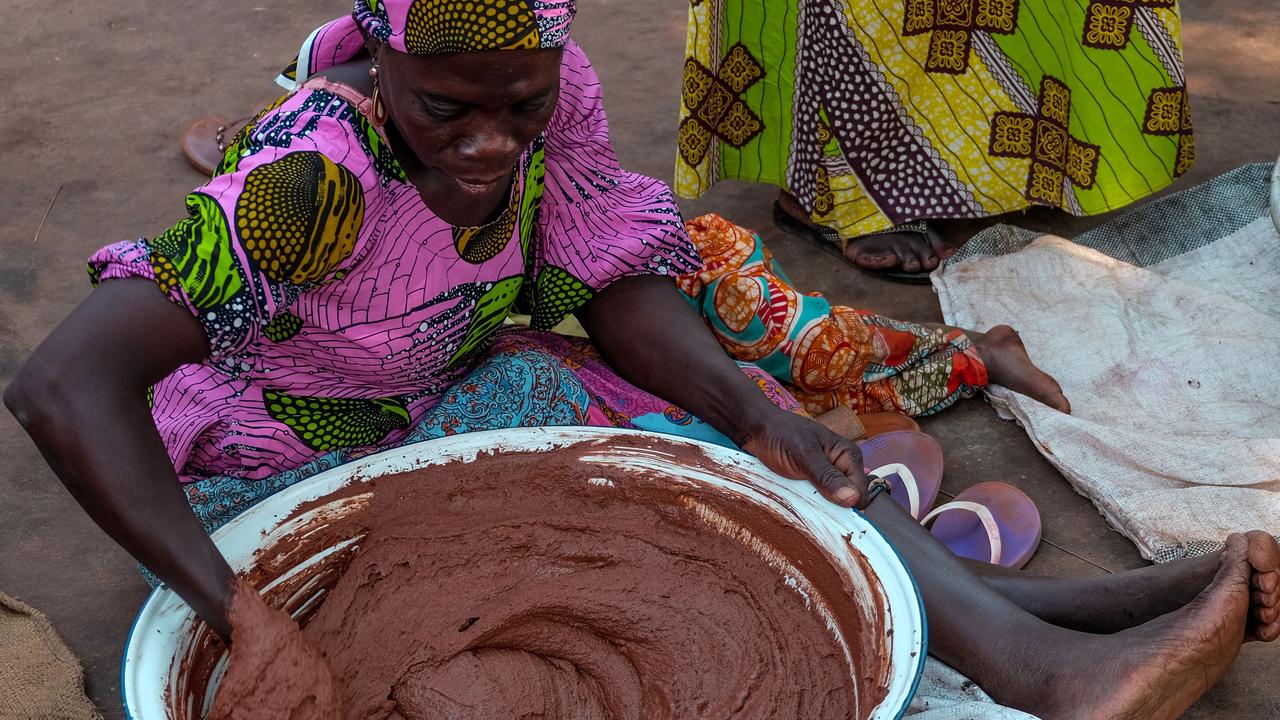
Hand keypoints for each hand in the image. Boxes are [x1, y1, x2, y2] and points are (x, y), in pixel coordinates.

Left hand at [739, 408, 867, 508]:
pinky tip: (794, 499)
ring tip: (798, 498)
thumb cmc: (781, 435)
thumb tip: (853, 498)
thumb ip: (827, 476)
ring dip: (817, 507)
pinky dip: (807, 504)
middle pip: (847, 502)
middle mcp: (842, 468)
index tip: (825, 508)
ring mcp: (827, 477)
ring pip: (831, 505)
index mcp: (849, 456)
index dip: (847, 505)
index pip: (860, 494)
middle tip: (807, 500)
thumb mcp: (803, 455)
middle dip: (831, 507)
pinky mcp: (813, 483)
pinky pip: (816, 502)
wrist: (756, 430)